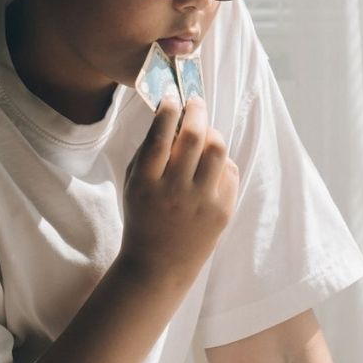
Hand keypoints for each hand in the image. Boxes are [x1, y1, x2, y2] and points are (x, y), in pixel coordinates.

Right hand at [118, 93, 238, 283]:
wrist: (159, 265)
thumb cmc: (142, 218)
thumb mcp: (133, 185)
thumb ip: (148, 154)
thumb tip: (171, 118)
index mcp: (146, 183)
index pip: (159, 136)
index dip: (168, 110)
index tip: (172, 97)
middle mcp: (175, 191)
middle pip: (193, 138)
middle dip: (196, 111)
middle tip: (195, 101)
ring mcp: (202, 202)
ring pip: (217, 150)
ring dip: (212, 133)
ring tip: (205, 132)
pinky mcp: (223, 211)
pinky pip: (229, 171)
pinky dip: (221, 160)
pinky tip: (211, 163)